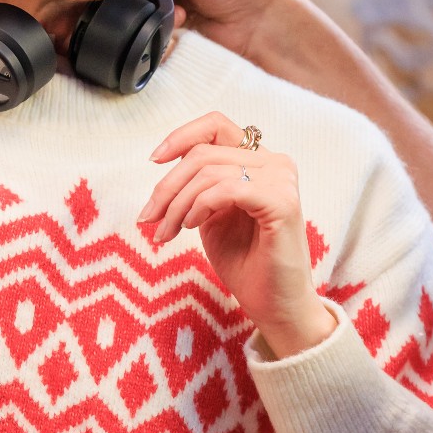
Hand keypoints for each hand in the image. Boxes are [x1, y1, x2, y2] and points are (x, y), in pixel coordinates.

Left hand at [139, 112, 336, 357]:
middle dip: (167, 187)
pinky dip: (199, 206)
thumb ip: (199, 185)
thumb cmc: (245, 263)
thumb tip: (163, 164)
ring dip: (176, 204)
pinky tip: (191, 227)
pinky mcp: (282, 202)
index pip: (216, 126)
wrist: (274, 307)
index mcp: (259, 161)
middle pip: (202, 153)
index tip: (154, 160)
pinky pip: (225, 189)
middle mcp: (275, 163)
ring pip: (208, 171)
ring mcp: (282, 180)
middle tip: (149, 219)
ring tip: (166, 232)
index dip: (180, 136)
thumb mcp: (212, 214)